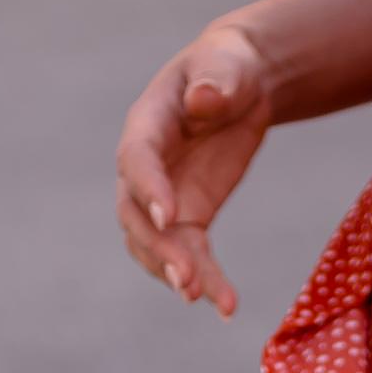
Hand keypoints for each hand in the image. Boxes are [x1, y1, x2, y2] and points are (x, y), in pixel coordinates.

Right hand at [116, 23, 272, 317]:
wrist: (237, 85)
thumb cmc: (227, 67)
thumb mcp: (227, 65)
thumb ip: (216, 79)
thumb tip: (204, 100)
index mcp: (147, 123)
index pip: (136, 159)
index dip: (149, 188)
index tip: (168, 216)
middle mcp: (144, 168)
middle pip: (135, 214)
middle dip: (158, 247)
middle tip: (185, 279)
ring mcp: (161, 198)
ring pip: (155, 245)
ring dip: (175, 274)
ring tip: (203, 299)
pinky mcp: (186, 219)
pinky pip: (188, 256)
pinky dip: (204, 282)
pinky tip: (227, 307)